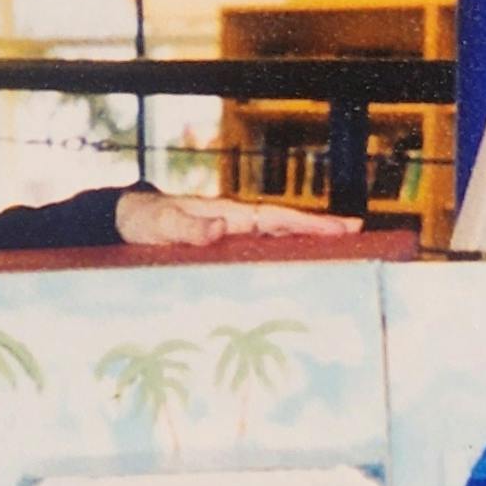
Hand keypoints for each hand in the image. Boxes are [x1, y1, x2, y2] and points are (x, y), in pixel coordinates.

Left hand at [113, 189, 363, 247]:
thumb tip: (222, 227)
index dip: (308, 223)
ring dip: (307, 244)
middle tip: (359, 234)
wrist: (127, 223)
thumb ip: (187, 228)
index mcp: (227, 214)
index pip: (276, 218)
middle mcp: (236, 223)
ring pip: (278, 240)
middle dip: (321, 230)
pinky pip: (261, 254)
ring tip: (342, 251)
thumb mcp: (160, 226)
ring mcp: (233, 237)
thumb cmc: (143, 222)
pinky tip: (300, 270)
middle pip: (286, 226)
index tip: (340, 228)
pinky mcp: (225, 252)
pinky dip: (284, 258)